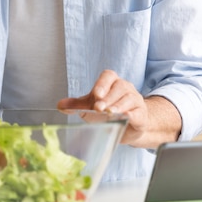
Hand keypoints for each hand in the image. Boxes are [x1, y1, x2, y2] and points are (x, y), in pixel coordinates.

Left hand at [57, 69, 180, 147]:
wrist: (129, 125)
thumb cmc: (108, 111)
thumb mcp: (90, 106)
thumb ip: (76, 105)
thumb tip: (60, 104)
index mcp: (112, 83)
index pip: (108, 76)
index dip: (102, 83)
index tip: (95, 94)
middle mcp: (125, 88)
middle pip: (119, 86)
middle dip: (108, 97)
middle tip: (98, 108)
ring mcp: (135, 100)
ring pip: (129, 98)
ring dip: (118, 106)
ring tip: (109, 113)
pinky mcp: (141, 114)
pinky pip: (138, 112)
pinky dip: (131, 115)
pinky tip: (125, 118)